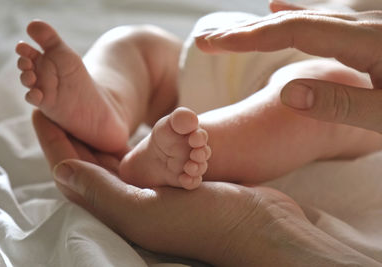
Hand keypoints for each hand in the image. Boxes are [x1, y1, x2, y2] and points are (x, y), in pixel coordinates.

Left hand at [32, 110, 377, 265]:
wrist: (260, 224)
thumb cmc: (208, 222)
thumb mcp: (148, 210)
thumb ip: (103, 191)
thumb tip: (62, 170)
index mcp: (118, 212)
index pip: (74, 173)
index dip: (55, 142)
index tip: (41, 112)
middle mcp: (130, 202)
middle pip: (90, 162)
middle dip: (75, 133)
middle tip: (61, 102)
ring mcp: (153, 190)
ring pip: (115, 156)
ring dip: (102, 132)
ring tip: (89, 106)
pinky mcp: (173, 180)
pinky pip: (142, 153)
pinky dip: (130, 135)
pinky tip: (127, 121)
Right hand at [196, 1, 381, 132]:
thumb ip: (341, 103)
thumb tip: (286, 90)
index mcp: (365, 41)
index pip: (291, 31)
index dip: (248, 38)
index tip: (211, 43)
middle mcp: (361, 23)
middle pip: (290, 19)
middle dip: (244, 31)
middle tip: (206, 40)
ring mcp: (366, 22)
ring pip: (304, 16)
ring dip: (264, 25)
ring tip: (232, 30)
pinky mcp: (369, 28)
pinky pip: (324, 15)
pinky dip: (296, 12)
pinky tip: (280, 5)